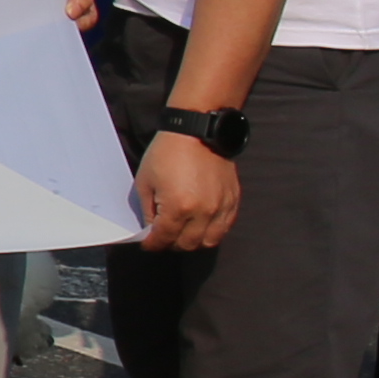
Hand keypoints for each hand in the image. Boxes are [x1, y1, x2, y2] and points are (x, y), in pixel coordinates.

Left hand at [133, 128, 240, 252]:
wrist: (197, 132)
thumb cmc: (167, 153)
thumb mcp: (145, 181)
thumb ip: (147, 210)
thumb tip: (151, 229)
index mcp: (178, 207)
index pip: (165, 238)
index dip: (153, 244)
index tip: (148, 245)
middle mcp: (203, 211)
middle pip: (187, 244)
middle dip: (171, 245)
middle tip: (163, 238)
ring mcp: (221, 207)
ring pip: (208, 241)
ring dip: (193, 242)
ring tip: (182, 234)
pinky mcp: (233, 200)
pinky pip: (224, 228)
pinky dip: (211, 232)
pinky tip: (200, 225)